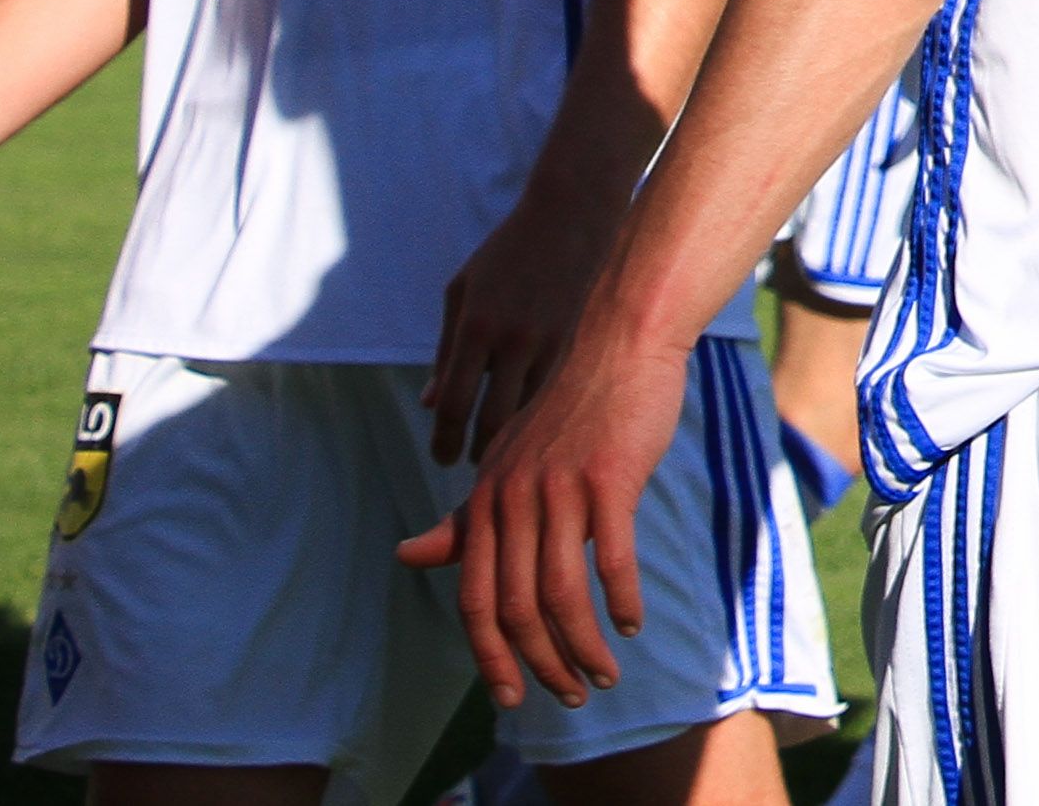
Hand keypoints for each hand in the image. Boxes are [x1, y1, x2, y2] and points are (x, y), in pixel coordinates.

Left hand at [398, 336, 686, 709]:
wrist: (619, 342)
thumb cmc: (570, 410)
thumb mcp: (507, 464)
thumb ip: (465, 520)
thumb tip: (406, 557)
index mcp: (486, 500)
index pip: (474, 599)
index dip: (490, 655)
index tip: (510, 696)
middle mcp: (513, 497)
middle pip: (514, 606)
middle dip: (540, 664)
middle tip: (571, 694)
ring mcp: (560, 488)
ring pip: (561, 592)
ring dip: (583, 647)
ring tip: (605, 674)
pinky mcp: (609, 478)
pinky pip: (612, 558)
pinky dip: (621, 601)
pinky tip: (632, 623)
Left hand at [422, 195, 617, 463]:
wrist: (572, 215)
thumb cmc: (507, 251)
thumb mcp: (462, 290)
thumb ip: (447, 349)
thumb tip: (429, 402)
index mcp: (476, 326)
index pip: (453, 403)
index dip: (444, 440)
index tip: (442, 459)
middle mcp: (513, 340)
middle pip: (493, 420)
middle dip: (478, 453)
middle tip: (471, 469)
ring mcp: (552, 342)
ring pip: (532, 412)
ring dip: (515, 440)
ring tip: (505, 454)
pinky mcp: (581, 341)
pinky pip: (559, 392)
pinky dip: (545, 415)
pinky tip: (539, 426)